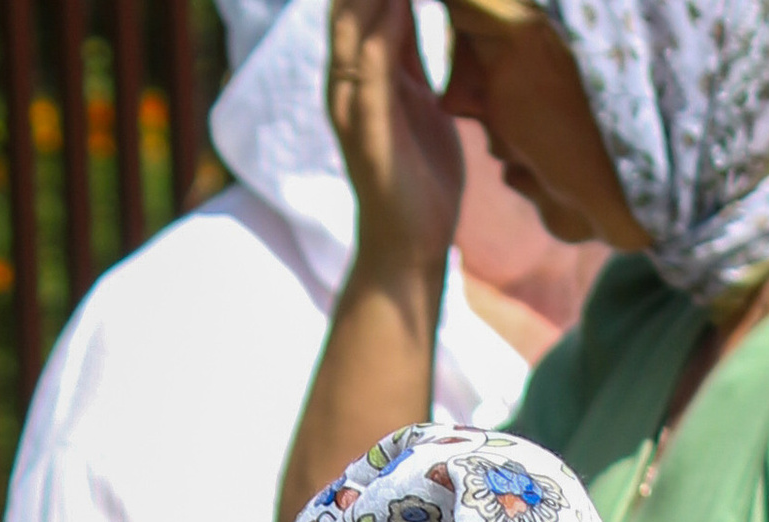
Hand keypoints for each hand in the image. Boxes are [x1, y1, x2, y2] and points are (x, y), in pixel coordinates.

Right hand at [325, 0, 463, 291]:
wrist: (413, 250)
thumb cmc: (420, 180)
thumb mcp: (422, 102)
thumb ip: (411, 57)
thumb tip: (409, 11)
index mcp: (361, 71)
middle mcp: (345, 80)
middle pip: (349, 0)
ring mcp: (350, 104)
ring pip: (353, 22)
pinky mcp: (365, 129)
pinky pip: (370, 64)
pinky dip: (385, 26)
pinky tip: (401, 1)